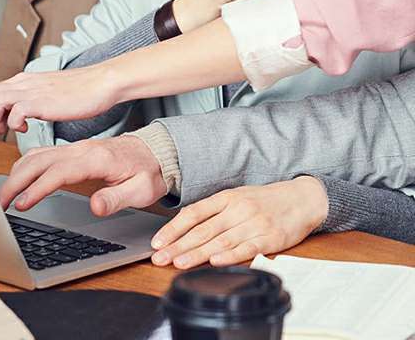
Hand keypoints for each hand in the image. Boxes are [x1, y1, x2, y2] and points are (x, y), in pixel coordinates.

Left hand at [0, 66, 117, 134]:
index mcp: (22, 82)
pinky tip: (27, 128)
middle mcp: (22, 84)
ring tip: (11, 129)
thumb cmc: (79, 92)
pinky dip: (14, 124)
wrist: (101, 83)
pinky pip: (14, 113)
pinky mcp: (41, 101)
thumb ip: (30, 101)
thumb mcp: (47, 94)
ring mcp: (31, 91)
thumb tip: (18, 114)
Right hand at [0, 136, 166, 215]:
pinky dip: (24, 166)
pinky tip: (18, 179)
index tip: (22, 204)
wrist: (157, 153)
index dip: (37, 188)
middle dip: (15, 182)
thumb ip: (117, 198)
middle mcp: (81, 150)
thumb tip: (94, 206)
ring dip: (16, 174)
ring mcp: (75, 148)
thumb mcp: (141, 190)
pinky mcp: (72, 152)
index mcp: (96, 158)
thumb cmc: (149, 172)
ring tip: (3, 196)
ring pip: (35, 155)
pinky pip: (41, 154)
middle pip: (38, 161)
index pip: (58, 172)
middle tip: (0, 204)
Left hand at [150, 177, 328, 268]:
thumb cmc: (265, 200)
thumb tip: (184, 227)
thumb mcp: (236, 197)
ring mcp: (254, 223)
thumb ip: (213, 212)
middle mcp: (238, 209)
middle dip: (178, 246)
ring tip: (179, 263)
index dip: (173, 228)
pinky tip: (215, 261)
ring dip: (197, 253)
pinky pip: (247, 248)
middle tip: (160, 258)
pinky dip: (230, 255)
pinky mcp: (270, 238)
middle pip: (203, 230)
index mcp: (226, 198)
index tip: (158, 242)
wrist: (303, 198)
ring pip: (221, 241)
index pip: (193, 213)